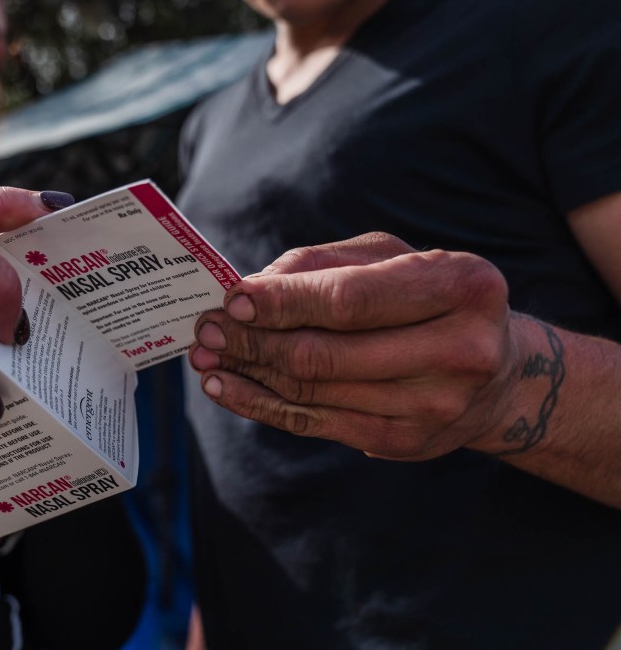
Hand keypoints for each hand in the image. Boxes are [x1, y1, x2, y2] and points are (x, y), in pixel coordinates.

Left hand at [189, 232, 521, 459]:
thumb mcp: (389, 257)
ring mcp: (435, 406)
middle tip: (206, 327)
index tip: (233, 298)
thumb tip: (249, 291)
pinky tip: (226, 386)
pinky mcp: (406, 442)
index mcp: (462, 286)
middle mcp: (460, 351)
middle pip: (325, 353)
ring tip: (206, 354)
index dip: (283, 302)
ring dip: (248, 372)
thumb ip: (321, 265)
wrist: (495, 371)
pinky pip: (314, 423)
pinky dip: (261, 405)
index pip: (350, 301)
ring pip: (313, 391)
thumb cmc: (428, 297)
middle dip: (253, 339)